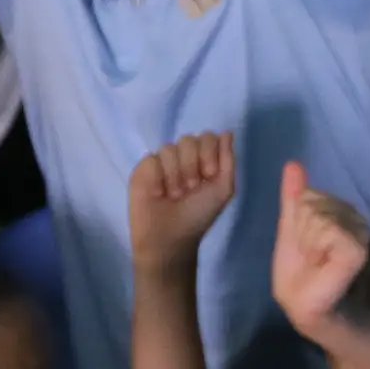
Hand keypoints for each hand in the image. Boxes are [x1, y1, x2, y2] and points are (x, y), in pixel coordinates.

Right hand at [127, 132, 239, 271]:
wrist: (171, 237)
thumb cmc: (199, 215)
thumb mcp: (223, 189)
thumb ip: (227, 160)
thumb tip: (227, 132)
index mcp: (203, 160)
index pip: (207, 137)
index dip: (209, 152)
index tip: (209, 175)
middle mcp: (182, 158)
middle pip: (188, 139)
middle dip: (192, 165)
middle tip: (191, 188)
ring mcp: (161, 163)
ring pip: (169, 148)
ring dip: (176, 175)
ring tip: (175, 195)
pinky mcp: (142, 170)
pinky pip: (152, 159)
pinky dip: (158, 178)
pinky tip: (158, 194)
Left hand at [270, 160, 369, 331]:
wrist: (303, 305)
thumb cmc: (297, 271)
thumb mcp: (291, 228)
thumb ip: (293, 197)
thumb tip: (293, 163)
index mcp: (342, 211)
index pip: (310, 193)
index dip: (298, 219)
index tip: (303, 244)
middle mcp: (356, 219)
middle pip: (313, 203)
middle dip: (301, 230)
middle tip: (308, 255)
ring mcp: (360, 234)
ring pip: (318, 215)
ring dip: (306, 242)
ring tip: (314, 261)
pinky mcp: (358, 250)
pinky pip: (327, 230)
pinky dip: (315, 248)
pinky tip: (322, 264)